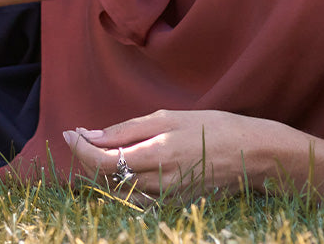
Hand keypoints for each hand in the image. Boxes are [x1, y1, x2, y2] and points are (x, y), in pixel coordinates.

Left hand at [63, 110, 287, 200]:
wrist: (255, 154)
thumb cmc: (213, 127)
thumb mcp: (168, 118)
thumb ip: (126, 129)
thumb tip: (89, 135)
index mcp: (158, 155)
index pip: (102, 161)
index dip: (80, 148)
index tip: (69, 132)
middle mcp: (161, 182)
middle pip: (106, 177)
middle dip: (88, 156)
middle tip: (82, 136)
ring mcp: (168, 198)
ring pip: (119, 189)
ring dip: (103, 170)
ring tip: (102, 148)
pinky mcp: (174, 204)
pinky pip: (137, 197)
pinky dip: (123, 182)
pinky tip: (125, 164)